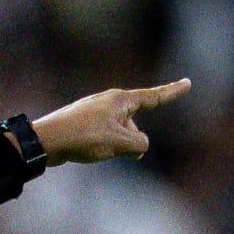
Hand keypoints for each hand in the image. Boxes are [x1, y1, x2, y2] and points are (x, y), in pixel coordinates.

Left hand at [32, 78, 190, 165]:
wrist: (46, 141)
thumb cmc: (84, 137)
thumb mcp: (120, 143)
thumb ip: (140, 144)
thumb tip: (139, 146)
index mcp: (121, 100)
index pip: (154, 96)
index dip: (172, 92)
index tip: (187, 83)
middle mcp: (109, 101)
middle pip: (135, 123)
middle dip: (131, 139)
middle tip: (111, 146)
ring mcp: (95, 111)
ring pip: (119, 132)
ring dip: (115, 145)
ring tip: (93, 148)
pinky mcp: (84, 122)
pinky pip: (104, 136)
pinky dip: (102, 146)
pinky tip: (86, 150)